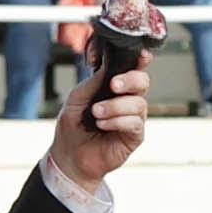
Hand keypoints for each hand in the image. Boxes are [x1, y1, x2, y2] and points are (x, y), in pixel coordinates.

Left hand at [50, 47, 151, 188]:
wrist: (68, 156)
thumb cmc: (72, 126)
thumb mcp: (76, 99)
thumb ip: (93, 83)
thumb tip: (108, 66)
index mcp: (114, 88)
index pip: (132, 70)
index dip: (140, 61)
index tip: (141, 56)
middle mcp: (127, 100)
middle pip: (143, 82)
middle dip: (130, 80)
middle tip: (113, 85)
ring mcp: (133, 118)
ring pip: (139, 103)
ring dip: (116, 106)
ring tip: (96, 113)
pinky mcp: (134, 136)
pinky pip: (134, 123)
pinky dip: (117, 121)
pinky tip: (102, 125)